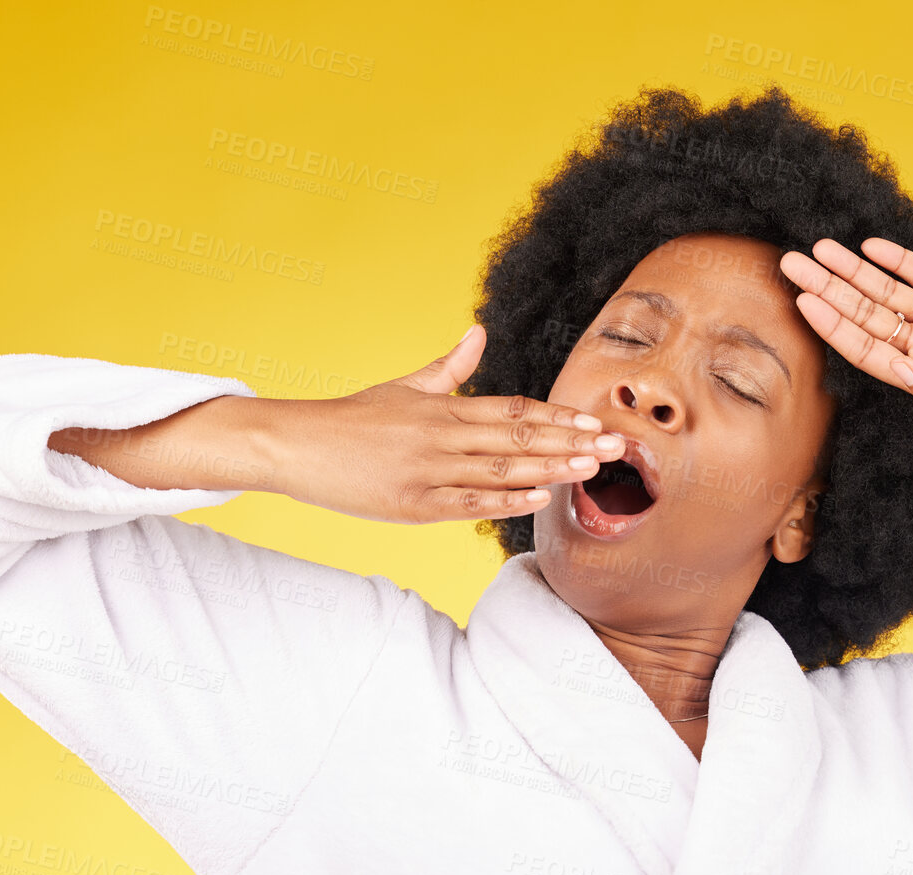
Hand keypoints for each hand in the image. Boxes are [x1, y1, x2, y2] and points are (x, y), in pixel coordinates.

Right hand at [276, 324, 627, 522]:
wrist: (294, 445)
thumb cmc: (353, 418)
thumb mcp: (404, 387)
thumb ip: (449, 367)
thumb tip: (478, 332)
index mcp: (443, 407)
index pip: (513, 409)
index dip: (557, 415)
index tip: (595, 421)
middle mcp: (441, 435)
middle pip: (518, 438)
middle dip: (571, 442)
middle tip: (617, 447)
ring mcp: (428, 471)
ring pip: (501, 470)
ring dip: (550, 470)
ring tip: (591, 470)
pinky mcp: (412, 504)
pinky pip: (468, 503)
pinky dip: (505, 500)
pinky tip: (539, 499)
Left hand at [779, 237, 912, 437]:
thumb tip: (904, 376)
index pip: (862, 347)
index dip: (832, 324)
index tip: (803, 300)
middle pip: (863, 313)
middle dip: (827, 287)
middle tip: (790, 263)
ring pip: (887, 290)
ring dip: (853, 270)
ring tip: (820, 247)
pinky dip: (899, 260)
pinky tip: (871, 247)